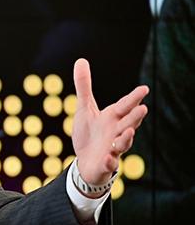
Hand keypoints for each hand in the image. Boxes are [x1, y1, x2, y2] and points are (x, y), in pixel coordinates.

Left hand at [71, 58, 147, 189]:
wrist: (86, 162)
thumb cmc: (89, 134)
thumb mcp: (84, 109)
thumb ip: (84, 86)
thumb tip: (81, 60)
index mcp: (112, 118)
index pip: (124, 106)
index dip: (133, 98)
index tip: (144, 89)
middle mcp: (116, 132)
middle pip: (128, 123)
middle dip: (135, 117)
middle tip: (143, 108)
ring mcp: (112, 149)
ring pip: (123, 143)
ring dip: (127, 138)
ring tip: (128, 131)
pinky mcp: (106, 163)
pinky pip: (109, 163)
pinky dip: (109, 161)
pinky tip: (107, 158)